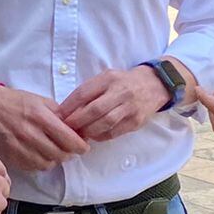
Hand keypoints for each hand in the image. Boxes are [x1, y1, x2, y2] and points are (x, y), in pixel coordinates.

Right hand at [0, 85, 90, 172]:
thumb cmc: (15, 101)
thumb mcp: (40, 100)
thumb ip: (59, 114)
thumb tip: (77, 128)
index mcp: (39, 116)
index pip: (68, 139)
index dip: (80, 145)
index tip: (84, 146)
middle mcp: (29, 133)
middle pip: (60, 154)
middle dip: (69, 153)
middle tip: (70, 149)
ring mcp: (18, 147)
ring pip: (47, 164)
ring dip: (55, 160)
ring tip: (56, 152)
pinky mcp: (10, 156)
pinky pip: (33, 167)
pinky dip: (41, 163)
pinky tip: (41, 155)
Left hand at [59, 64, 177, 142]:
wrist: (154, 85)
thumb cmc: (123, 82)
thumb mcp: (107, 77)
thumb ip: (90, 90)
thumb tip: (67, 109)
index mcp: (109, 79)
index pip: (84, 93)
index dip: (68, 106)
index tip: (58, 115)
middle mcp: (120, 92)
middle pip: (94, 109)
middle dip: (76, 121)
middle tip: (65, 128)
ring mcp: (129, 108)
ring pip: (105, 123)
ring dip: (88, 131)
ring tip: (78, 134)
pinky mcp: (136, 121)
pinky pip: (115, 132)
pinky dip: (101, 136)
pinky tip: (93, 136)